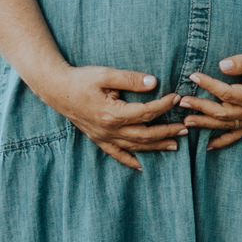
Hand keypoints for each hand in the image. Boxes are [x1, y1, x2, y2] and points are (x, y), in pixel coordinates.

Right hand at [43, 67, 181, 171]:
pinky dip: (130, 161)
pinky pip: (117, 154)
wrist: (56, 90)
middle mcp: (110, 130)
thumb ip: (130, 79)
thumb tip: (154, 82)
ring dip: (156, 146)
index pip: (146, 112)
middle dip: (167, 131)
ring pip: (135, 146)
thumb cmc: (81, 79)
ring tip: (175, 145)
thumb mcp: (105, 74)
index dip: (164, 106)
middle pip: (145, 134)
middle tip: (185, 127)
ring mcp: (104, 137)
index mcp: (113, 114)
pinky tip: (142, 166)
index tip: (177, 98)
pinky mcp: (98, 139)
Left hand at [178, 45, 241, 149]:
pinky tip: (207, 145)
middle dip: (201, 107)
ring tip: (186, 121)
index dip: (209, 85)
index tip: (193, 76)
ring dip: (206, 123)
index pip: (228, 93)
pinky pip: (236, 135)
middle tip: (182, 101)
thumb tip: (221, 65)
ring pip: (226, 125)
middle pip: (224, 112)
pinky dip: (222, 142)